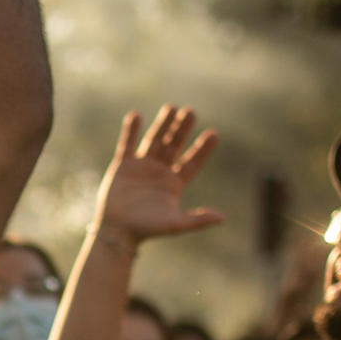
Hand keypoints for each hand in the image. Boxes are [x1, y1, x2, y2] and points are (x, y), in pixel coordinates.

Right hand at [96, 108, 222, 245]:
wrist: (117, 231)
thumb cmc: (147, 230)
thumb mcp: (175, 224)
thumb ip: (198, 220)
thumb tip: (223, 219)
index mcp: (174, 183)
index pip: (192, 162)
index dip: (203, 149)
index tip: (214, 134)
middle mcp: (160, 171)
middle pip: (174, 145)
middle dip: (182, 129)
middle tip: (191, 112)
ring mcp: (142, 166)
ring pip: (154, 140)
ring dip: (162, 124)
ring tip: (172, 107)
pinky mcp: (123, 165)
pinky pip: (128, 144)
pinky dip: (131, 130)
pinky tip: (136, 116)